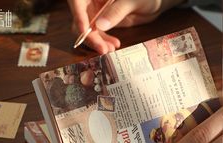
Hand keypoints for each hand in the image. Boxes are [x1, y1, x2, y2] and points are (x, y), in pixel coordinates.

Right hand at [67, 0, 183, 53]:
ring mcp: (97, 11)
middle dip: (91, 35)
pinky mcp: (103, 21)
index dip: (79, 16)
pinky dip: (104, 41)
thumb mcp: (132, 0)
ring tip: (110, 49)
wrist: (154, 2)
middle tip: (102, 48)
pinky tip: (113, 45)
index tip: (84, 30)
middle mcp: (92, 0)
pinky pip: (98, 34)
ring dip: (97, 41)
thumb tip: (100, 25)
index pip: (78, 1)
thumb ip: (117, 11)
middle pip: (82, 19)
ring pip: (89, 29)